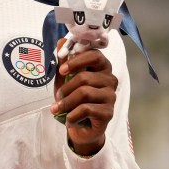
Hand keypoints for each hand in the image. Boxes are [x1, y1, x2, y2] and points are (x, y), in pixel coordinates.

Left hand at [50, 38, 117, 155]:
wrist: (80, 126)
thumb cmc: (72, 98)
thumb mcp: (64, 78)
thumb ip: (63, 60)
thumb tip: (60, 41)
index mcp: (101, 66)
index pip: (94, 55)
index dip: (76, 61)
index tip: (61, 71)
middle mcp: (110, 79)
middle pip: (85, 77)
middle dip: (66, 88)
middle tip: (57, 97)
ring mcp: (111, 96)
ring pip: (85, 93)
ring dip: (66, 102)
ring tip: (57, 109)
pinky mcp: (109, 112)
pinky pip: (87, 109)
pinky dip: (72, 115)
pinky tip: (68, 120)